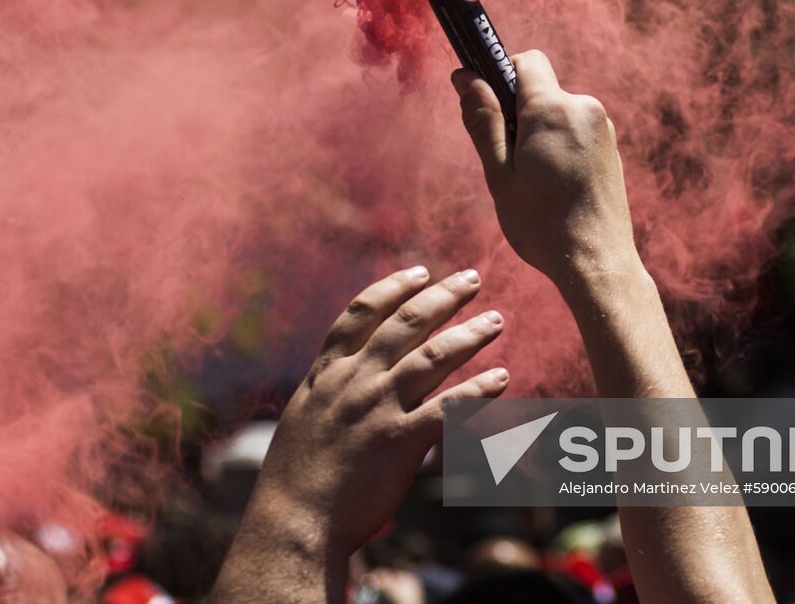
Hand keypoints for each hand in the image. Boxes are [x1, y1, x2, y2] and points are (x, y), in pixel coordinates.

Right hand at [249, 267, 508, 559]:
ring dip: (470, 334)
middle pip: (405, 324)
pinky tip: (501, 379)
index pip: (361, 313)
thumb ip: (328, 394)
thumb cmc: (295, 482)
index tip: (419, 271)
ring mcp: (377, 408)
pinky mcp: (400, 441)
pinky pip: (449, 408)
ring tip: (496, 320)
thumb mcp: (303, 420)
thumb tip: (344, 379)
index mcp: (326, 373)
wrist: (293, 523)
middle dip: (443, 296)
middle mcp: (353, 381)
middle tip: (472, 279)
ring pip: (433, 357)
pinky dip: (479, 391)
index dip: (393, 288)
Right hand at [453, 51, 637, 288]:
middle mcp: (584, 109)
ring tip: (533, 182)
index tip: (486, 106)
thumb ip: (482, 120)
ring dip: (537, 134)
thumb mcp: (499, 173)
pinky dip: (558, 147)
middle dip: (517, 113)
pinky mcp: (610, 148)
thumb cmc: (541, 223)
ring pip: (556, 113)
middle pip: (539, 90)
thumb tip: (466, 77)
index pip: (525, 61)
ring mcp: (603, 128)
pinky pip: (574, 131)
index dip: (500, 74)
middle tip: (508, 161)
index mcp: (553, 109)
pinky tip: (554, 187)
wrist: (596, 262)